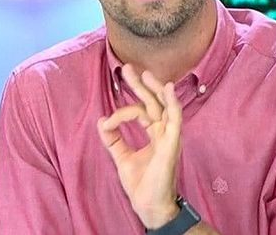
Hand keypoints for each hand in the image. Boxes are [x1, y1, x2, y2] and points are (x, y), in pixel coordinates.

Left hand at [97, 64, 182, 228]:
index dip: (121, 113)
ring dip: (154, 89)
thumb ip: (113, 139)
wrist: (148, 206)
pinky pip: (174, 119)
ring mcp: (169, 136)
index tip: (106, 122)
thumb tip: (101, 120)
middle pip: (152, 103)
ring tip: (145, 73)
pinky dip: (172, 103)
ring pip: (163, 106)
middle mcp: (163, 132)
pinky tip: (167, 88)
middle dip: (140, 85)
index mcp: (155, 133)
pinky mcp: (172, 143)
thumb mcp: (121, 157)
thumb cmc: (141, 184)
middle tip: (127, 68)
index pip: (140, 112)